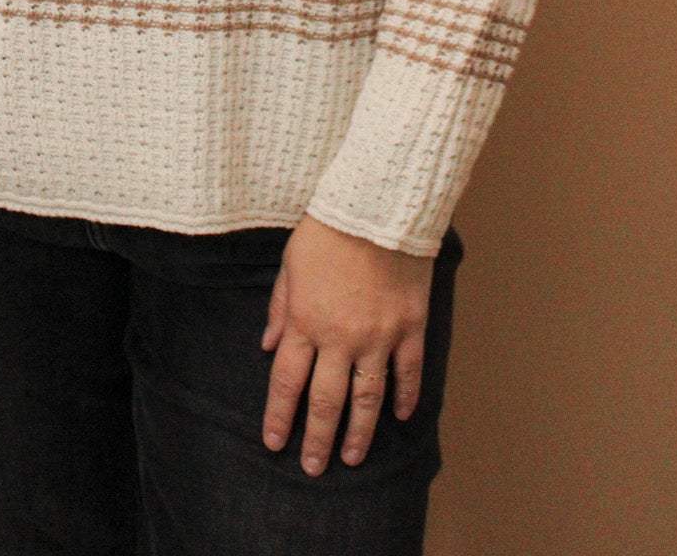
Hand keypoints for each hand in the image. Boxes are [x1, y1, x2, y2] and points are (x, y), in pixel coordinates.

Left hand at [260, 214, 433, 476]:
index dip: (279, 415)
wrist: (377, 207)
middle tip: (313, 468)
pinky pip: (408, 373)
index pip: (286, 382)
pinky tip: (400, 417)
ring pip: (367, 399)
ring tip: (351, 458)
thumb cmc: (328, 230)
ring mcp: (378, 336)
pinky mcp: (410, 327)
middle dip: (316, 439)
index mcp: (305, 321)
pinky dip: (405, 397)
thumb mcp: (290, 264)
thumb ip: (280, 308)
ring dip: (358, 433)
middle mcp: (339, 338)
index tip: (274, 442)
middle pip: (325, 401)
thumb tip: (267, 346)